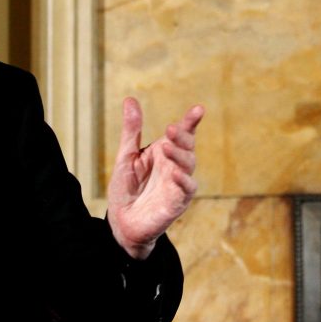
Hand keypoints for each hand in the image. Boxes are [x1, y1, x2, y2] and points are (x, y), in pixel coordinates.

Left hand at [106, 98, 204, 259]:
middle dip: (183, 136)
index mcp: (164, 152)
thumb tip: (130, 99)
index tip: (198, 109)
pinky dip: (183, 180)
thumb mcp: (126, 155)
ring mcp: (178, 184)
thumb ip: (132, 130)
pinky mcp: (177, 202)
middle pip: (187, 146)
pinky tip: (175, 173)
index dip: (191, 121)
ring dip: (180, 155)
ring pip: (189, 165)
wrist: (122, 222)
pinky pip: (187, 189)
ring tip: (166, 147)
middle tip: (170, 129)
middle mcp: (175, 165)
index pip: (182, 133)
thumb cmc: (127, 188)